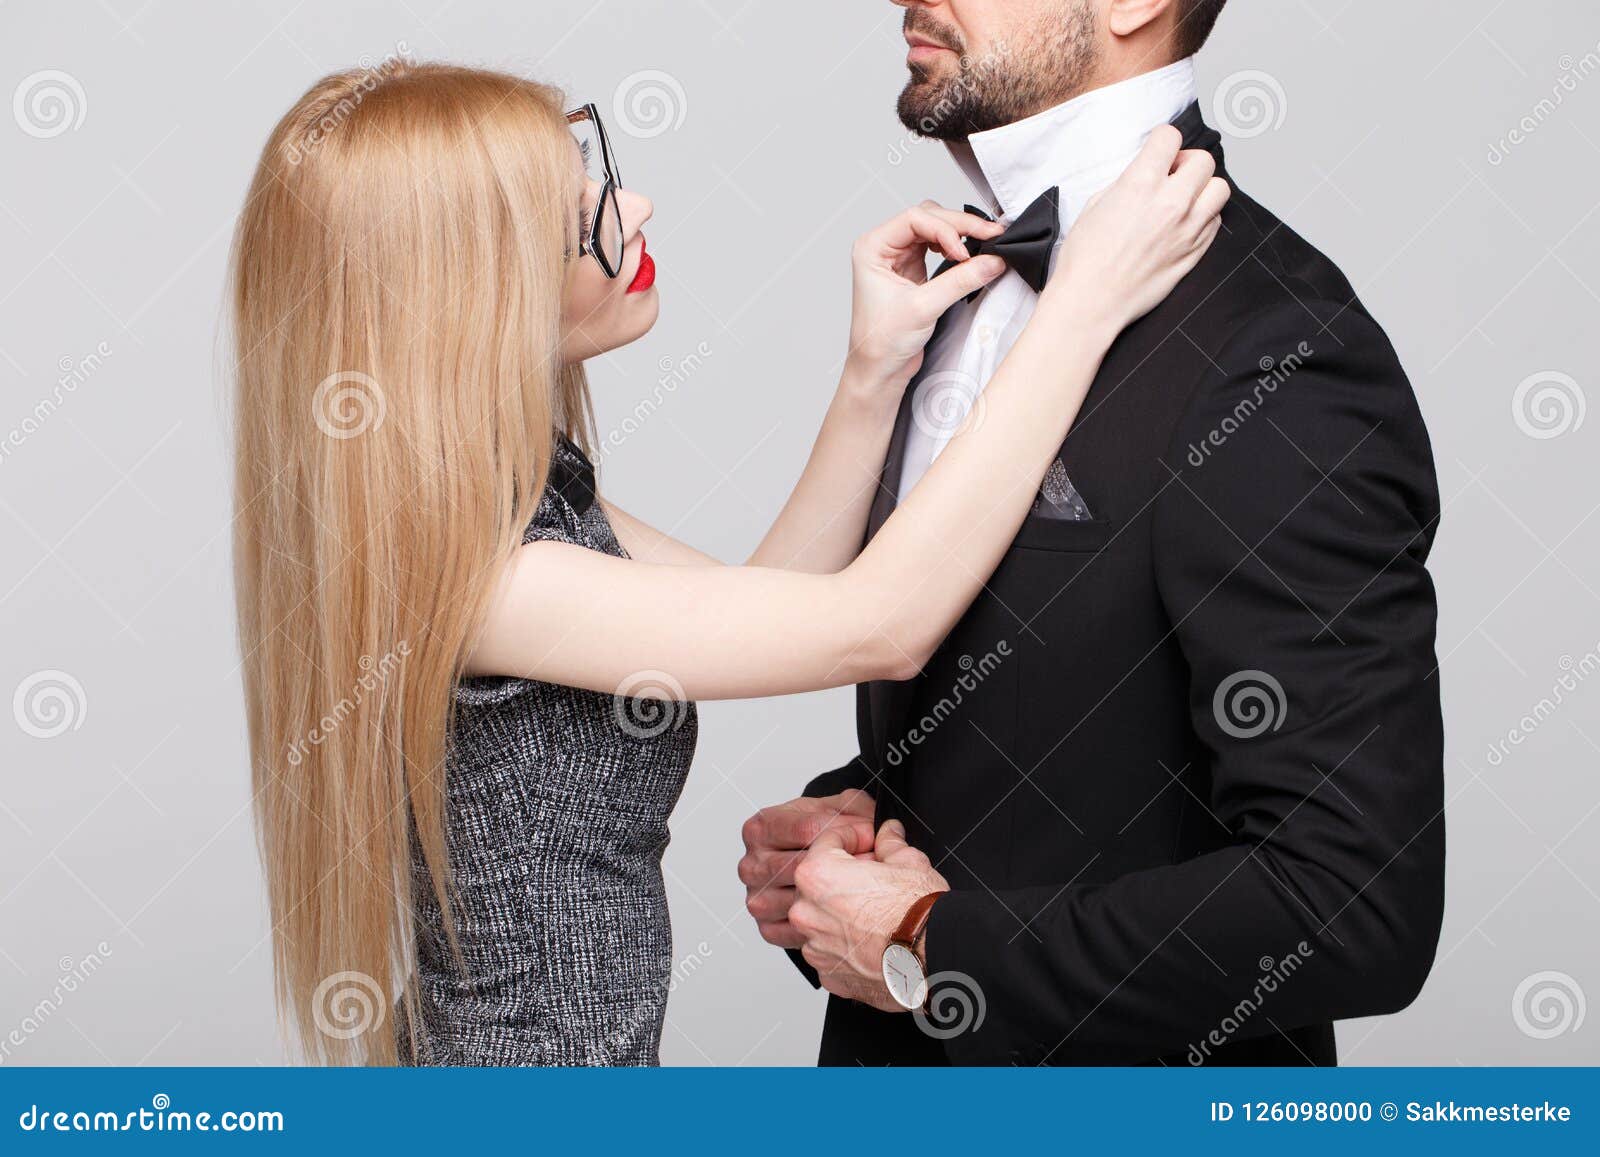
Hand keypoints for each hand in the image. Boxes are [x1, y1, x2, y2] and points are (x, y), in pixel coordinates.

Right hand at [740, 790, 876, 949]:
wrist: (810, 865)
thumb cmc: (821, 834)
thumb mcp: (837, 808)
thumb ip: (855, 808)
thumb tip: (881, 825)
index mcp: (759, 829)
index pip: (807, 829)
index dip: (846, 829)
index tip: (869, 832)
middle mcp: (751, 865)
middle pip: (805, 867)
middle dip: (847, 862)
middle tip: (874, 859)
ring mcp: (757, 898)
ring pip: (803, 900)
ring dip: (840, 894)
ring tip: (864, 882)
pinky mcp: (767, 927)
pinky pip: (798, 928)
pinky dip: (827, 921)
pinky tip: (844, 907)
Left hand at [791, 819, 948, 1011]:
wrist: (934, 959)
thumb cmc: (919, 913)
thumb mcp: (909, 862)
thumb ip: (890, 843)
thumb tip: (889, 834)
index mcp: (818, 874)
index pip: (827, 841)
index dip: (854, 836)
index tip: (870, 841)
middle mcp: (807, 912)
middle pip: (820, 882)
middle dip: (846, 875)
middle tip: (878, 876)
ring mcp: (815, 947)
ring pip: (823, 920)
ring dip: (843, 912)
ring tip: (877, 912)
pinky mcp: (828, 974)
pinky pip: (832, 952)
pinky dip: (848, 945)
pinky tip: (873, 939)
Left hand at [845, 203, 1007, 392]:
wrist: (878, 370)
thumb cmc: (881, 342)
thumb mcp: (923, 308)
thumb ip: (960, 281)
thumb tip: (993, 260)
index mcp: (872, 248)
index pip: (915, 218)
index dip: (946, 229)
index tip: (965, 252)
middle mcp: (884, 247)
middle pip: (928, 218)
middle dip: (960, 226)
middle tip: (991, 234)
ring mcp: (899, 258)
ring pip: (935, 229)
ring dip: (960, 233)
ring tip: (984, 242)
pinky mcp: (914, 271)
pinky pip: (939, 247)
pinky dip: (957, 247)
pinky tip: (968, 256)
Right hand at [1044, 125, 1230, 334]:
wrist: (1091, 303)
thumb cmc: (1084, 261)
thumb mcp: (1095, 206)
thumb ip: (1126, 184)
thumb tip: (1144, 175)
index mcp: (1140, 185)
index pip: (1169, 138)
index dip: (1162, 141)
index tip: (1158, 152)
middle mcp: (1171, 203)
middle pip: (1203, 161)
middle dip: (1186, 163)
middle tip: (1171, 176)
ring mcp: (1188, 229)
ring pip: (1219, 189)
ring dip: (1203, 188)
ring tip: (1184, 200)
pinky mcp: (1195, 253)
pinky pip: (1216, 221)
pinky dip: (1204, 217)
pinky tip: (1184, 224)